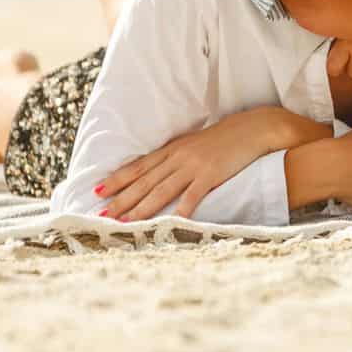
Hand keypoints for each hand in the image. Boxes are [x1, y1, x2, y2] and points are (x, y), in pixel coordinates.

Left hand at [95, 107, 309, 220]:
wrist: (253, 128)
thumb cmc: (225, 137)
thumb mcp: (195, 143)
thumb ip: (176, 156)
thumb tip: (157, 172)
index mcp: (173, 149)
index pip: (139, 166)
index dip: (117, 179)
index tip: (97, 191)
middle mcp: (178, 157)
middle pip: (144, 181)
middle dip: (121, 199)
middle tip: (101, 215)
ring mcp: (194, 166)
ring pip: (161, 190)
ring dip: (140, 208)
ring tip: (123, 222)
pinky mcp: (211, 174)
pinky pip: (192, 195)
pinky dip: (181, 209)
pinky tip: (170, 222)